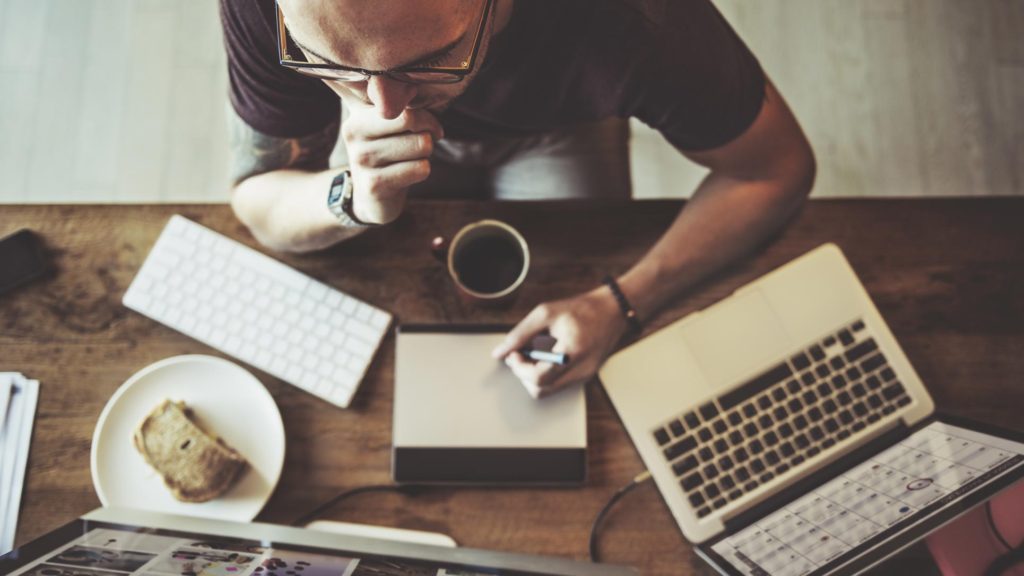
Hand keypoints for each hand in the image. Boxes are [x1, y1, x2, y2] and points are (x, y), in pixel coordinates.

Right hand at [342, 106, 442, 223]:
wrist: (374, 196)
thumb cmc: (390, 152)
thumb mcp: (391, 123)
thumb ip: (400, 102)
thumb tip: (413, 89)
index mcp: (357, 110)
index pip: (394, 95)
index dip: (417, 107)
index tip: (419, 119)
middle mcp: (352, 130)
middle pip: (410, 117)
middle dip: (428, 130)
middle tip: (424, 138)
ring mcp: (360, 158)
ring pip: (421, 144)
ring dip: (426, 153)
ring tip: (411, 157)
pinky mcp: (373, 184)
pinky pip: (420, 168)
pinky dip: (423, 170)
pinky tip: (409, 174)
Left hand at [492, 286, 628, 398]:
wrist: (613, 311)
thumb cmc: (581, 309)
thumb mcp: (546, 313)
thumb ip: (520, 334)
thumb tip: (499, 353)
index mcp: (572, 352)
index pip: (538, 378)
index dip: (519, 368)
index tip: (514, 353)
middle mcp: (581, 370)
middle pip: (541, 390)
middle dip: (523, 374)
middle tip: (520, 355)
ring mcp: (585, 376)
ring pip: (548, 391)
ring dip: (533, 375)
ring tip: (534, 354)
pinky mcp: (585, 376)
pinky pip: (558, 384)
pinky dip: (546, 374)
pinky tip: (546, 356)